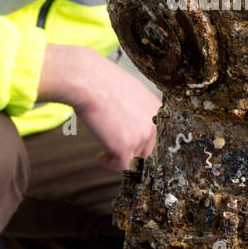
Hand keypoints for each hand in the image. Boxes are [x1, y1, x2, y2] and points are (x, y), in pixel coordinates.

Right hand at [37, 43, 159, 171]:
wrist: (89, 81)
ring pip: (135, 160)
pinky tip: (101, 157)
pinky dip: (111, 166)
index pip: (156, 137)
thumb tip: (131, 126)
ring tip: (105, 152)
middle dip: (131, 152)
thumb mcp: (130, 93)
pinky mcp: (127, 147)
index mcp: (158, 111)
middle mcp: (155, 124)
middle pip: (148, 151)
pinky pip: (124, 168)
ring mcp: (143, 137)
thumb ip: (137, 111)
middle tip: (115, 150)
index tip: (128, 145)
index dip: (142, 144)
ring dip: (119, 158)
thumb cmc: (103, 82)